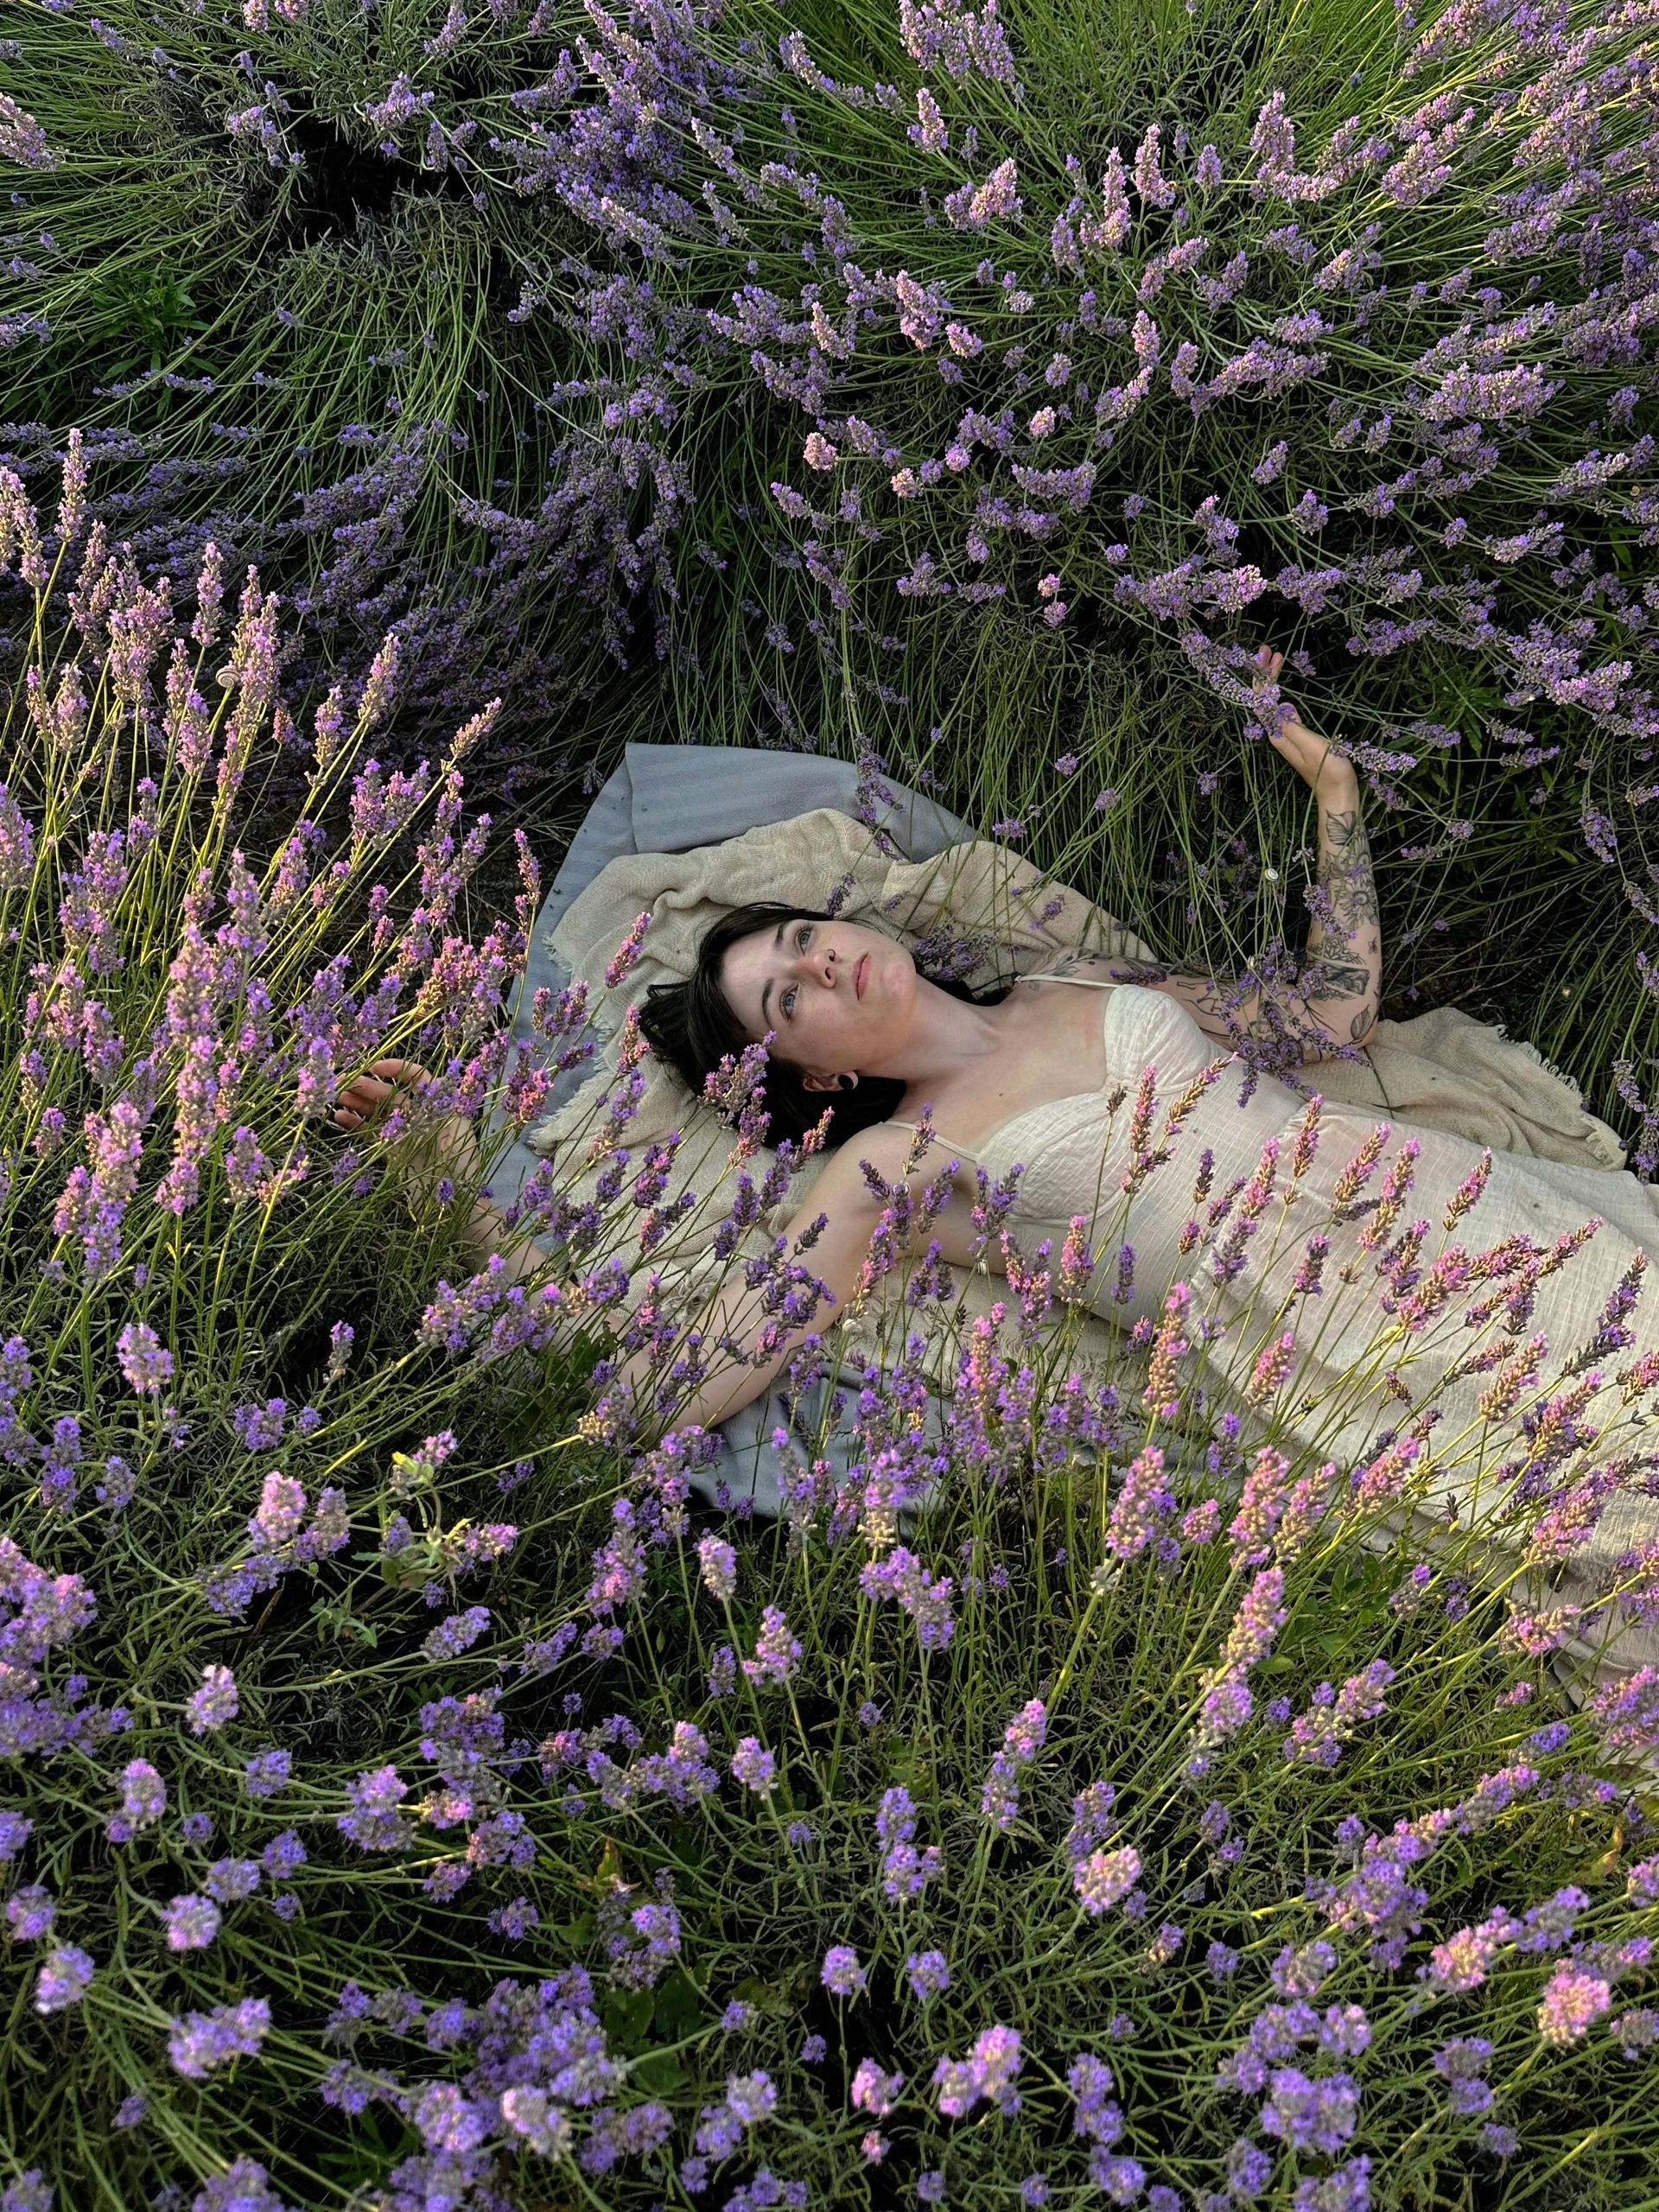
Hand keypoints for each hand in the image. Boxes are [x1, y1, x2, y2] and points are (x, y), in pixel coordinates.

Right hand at [334, 1058, 481, 1208]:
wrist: (455, 1209)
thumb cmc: (462, 1172)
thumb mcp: (457, 1136)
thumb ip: (440, 1111)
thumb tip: (427, 1085)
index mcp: (440, 1108)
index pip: (419, 1078)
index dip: (398, 1069)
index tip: (374, 1067)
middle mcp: (422, 1117)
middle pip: (392, 1095)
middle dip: (368, 1086)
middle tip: (342, 1082)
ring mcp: (407, 1135)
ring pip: (379, 1112)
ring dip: (359, 1103)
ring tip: (337, 1097)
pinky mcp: (394, 1153)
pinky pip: (373, 1134)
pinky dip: (357, 1125)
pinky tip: (340, 1117)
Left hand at [1250, 646, 1354, 797]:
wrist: (1338, 793)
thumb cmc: (1329, 771)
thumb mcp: (1312, 746)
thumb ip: (1294, 727)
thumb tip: (1278, 704)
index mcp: (1279, 734)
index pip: (1263, 700)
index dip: (1262, 677)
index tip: (1267, 656)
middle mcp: (1278, 734)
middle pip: (1264, 699)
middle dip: (1264, 673)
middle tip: (1268, 649)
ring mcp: (1287, 736)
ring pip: (1272, 703)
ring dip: (1272, 681)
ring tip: (1276, 658)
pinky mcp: (1296, 737)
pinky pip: (1281, 710)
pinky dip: (1281, 693)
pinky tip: (1283, 688)